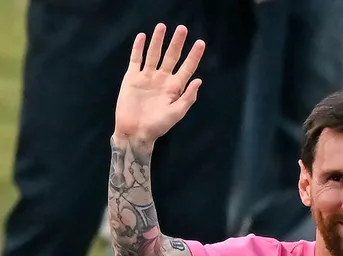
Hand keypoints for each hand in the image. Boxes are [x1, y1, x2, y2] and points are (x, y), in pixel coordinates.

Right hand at [114, 24, 204, 142]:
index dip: (194, 56)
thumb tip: (199, 80)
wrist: (135, 132)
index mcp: (175, 88)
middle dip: (177, 43)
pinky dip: (139, 48)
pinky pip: (136, 59)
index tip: (200, 43)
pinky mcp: (132, 77)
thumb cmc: (158, 126)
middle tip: (182, 28)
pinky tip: (143, 37)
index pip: (187, 68)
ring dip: (158, 40)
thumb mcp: (176, 113)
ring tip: (162, 26)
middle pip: (171, 57)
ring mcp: (147, 77)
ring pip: (154, 54)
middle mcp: (162, 79)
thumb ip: (188, 97)